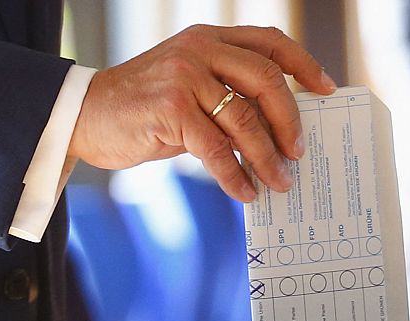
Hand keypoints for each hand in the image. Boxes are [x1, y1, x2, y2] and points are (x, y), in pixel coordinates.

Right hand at [67, 24, 336, 201]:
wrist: (83, 114)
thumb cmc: (142, 109)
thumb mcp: (188, 90)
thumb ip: (226, 98)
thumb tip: (274, 134)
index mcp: (210, 39)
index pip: (270, 43)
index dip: (304, 66)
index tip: (326, 90)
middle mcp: (200, 49)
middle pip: (266, 80)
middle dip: (290, 121)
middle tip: (299, 153)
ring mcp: (184, 75)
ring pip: (244, 118)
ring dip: (266, 157)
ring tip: (279, 182)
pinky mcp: (170, 108)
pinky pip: (215, 147)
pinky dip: (234, 174)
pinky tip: (244, 192)